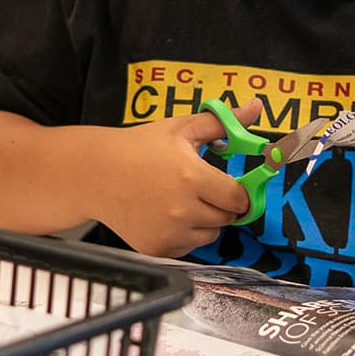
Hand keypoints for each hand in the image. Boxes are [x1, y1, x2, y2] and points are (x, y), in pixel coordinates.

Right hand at [90, 99, 262, 257]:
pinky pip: (189, 246)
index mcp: (193, 178)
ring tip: (183, 199)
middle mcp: (182, 210)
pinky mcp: (156, 248)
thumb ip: (224, 122)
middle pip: (227, 217)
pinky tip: (168, 213)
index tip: (231, 183)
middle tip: (203, 187)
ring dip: (206, 220)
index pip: (239, 198)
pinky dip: (186, 234)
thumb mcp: (183, 128)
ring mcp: (168, 233)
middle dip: (222, 203)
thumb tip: (257, 107)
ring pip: (210, 234)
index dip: (239, 191)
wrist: (96, 174)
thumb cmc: (141, 146)